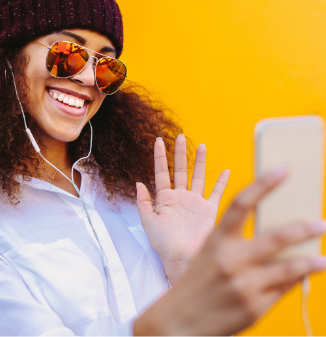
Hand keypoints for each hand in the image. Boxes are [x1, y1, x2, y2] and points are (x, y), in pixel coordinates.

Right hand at [133, 166, 325, 335]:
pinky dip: (297, 280)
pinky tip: (304, 275)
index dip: (263, 184)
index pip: (241, 204)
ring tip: (322, 257)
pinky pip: (284, 289)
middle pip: (274, 237)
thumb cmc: (197, 282)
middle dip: (302, 229)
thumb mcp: (210, 255)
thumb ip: (237, 244)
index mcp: (215, 241)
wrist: (179, 321)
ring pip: (289, 267)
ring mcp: (244, 284)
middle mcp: (230, 260)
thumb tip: (276, 232)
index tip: (283, 169)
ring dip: (310, 261)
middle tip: (320, 223)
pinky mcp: (255, 307)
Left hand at [136, 135, 229, 283]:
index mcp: (165, 198)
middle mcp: (181, 197)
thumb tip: (138, 182)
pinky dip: (222, 182)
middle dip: (181, 153)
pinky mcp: (209, 210)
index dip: (160, 157)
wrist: (182, 258)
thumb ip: (143, 202)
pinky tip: (225, 171)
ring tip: (201, 146)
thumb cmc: (164, 243)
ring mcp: (196, 202)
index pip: (162, 173)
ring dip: (200, 161)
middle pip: (181, 170)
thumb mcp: (148, 222)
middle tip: (181, 136)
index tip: (158, 141)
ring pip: (199, 176)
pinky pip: (217, 192)